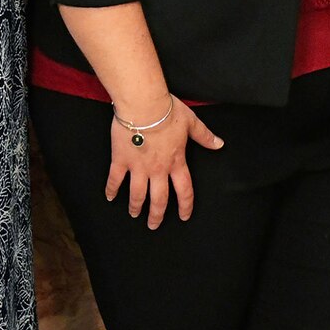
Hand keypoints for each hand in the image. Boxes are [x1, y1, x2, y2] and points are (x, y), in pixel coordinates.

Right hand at [105, 97, 224, 229]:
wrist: (144, 104)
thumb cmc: (167, 111)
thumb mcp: (191, 123)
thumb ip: (204, 136)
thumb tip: (219, 144)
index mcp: (176, 162)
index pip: (184, 191)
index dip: (185, 206)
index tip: (183, 216)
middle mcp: (158, 170)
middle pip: (159, 199)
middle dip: (156, 215)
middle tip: (153, 225)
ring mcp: (138, 167)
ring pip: (137, 194)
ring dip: (136, 206)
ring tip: (134, 214)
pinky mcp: (121, 160)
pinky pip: (115, 179)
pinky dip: (111, 190)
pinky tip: (109, 197)